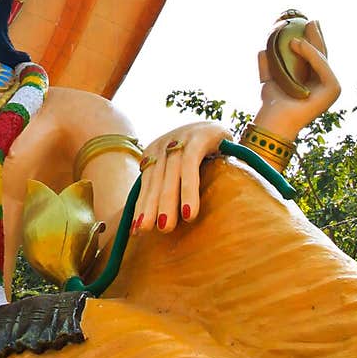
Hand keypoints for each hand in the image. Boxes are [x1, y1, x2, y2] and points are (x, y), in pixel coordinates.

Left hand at [132, 121, 228, 235]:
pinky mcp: (198, 138)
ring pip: (171, 176)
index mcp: (154, 152)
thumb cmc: (200, 153)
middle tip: (144, 231)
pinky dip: (188, 190)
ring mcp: (180, 139)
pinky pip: (190, 166)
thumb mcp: (179, 165)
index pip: (147, 183)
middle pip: (156, 180)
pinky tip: (188, 212)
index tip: (135, 231)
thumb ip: (167, 183)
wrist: (221, 125)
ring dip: (167, 203)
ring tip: (165, 227)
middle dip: (149, 207)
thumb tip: (156, 218)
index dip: (141, 206)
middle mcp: (164, 144)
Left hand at [254, 18, 340, 141]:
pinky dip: (311, 54)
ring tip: (293, 35)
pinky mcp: (333, 90)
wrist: (273, 119)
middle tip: (309, 19)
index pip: (314, 54)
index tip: (303, 21)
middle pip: (321, 53)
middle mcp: (325, 82)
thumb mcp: (269, 78)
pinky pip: (322, 67)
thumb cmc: (271, 102)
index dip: (310, 38)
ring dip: (310, 42)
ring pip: (322, 57)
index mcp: (313, 79)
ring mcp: (331, 86)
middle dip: (316, 35)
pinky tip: (297, 44)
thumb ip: (267, 64)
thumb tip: (262, 49)